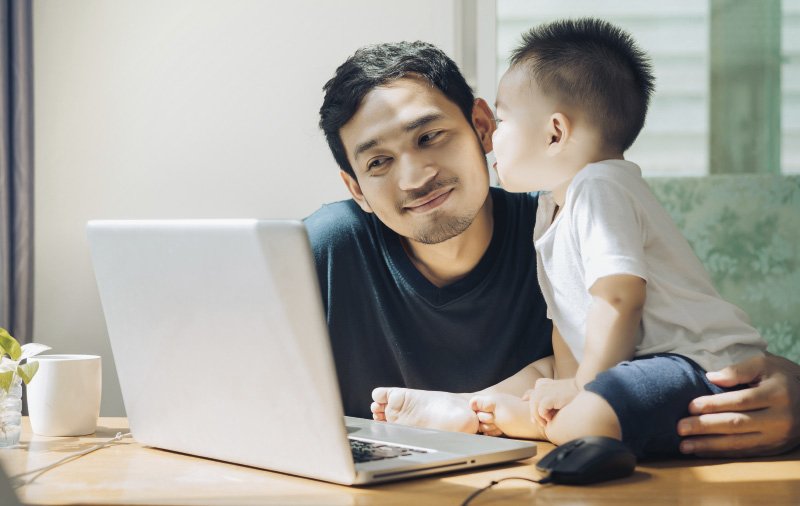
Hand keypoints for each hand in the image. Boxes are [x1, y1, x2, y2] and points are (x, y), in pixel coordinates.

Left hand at [524, 378, 578, 426]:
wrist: (584, 392)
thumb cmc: (570, 394)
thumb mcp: (553, 392)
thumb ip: (539, 393)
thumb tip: (523, 397)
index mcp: (542, 383)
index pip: (530, 396)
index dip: (534, 407)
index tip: (543, 415)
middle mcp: (541, 386)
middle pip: (531, 404)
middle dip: (536, 414)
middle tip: (544, 422)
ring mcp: (544, 391)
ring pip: (534, 408)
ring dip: (539, 417)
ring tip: (547, 422)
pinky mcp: (550, 397)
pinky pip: (540, 410)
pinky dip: (545, 416)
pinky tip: (552, 417)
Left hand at [677, 354, 799, 456]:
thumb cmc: (782, 377)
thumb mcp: (765, 364)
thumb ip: (738, 370)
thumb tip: (711, 378)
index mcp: (777, 394)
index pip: (740, 401)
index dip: (714, 404)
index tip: (689, 406)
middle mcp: (779, 419)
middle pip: (737, 424)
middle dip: (705, 427)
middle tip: (679, 427)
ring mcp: (777, 437)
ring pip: (739, 443)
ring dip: (709, 445)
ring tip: (684, 445)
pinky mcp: (773, 449)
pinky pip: (744, 453)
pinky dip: (721, 453)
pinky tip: (701, 451)